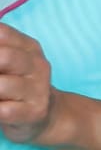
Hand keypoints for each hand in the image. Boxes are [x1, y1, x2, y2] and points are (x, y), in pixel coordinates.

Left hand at [0, 23, 58, 145]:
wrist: (46, 115)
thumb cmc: (17, 84)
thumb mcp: (10, 60)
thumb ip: (1, 48)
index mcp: (29, 47)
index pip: (2, 33)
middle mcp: (37, 65)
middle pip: (4, 57)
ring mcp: (38, 90)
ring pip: (1, 85)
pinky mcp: (34, 112)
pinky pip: (4, 110)